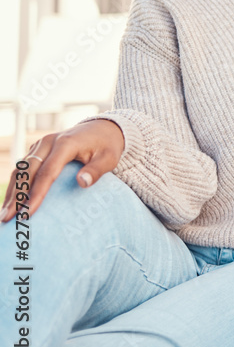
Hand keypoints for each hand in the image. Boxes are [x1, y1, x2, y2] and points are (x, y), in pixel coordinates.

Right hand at [1, 119, 124, 221]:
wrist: (102, 128)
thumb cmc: (107, 146)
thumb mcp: (109, 158)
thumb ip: (96, 170)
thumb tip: (82, 183)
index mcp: (65, 144)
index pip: (47, 172)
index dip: (36, 194)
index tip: (28, 213)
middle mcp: (48, 142)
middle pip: (27, 172)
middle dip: (16, 196)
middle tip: (7, 219)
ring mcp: (40, 145)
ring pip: (20, 170)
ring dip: (12, 192)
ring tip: (5, 215)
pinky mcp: (37, 150)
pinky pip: (22, 168)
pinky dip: (15, 185)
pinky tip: (12, 201)